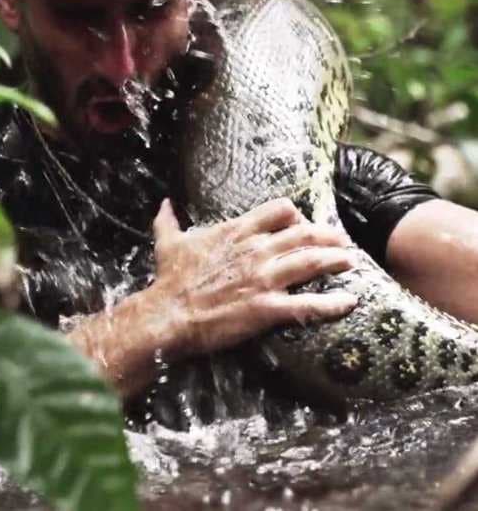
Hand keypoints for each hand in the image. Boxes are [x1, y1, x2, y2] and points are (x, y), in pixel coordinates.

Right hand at [152, 197, 357, 354]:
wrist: (167, 314)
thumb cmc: (170, 279)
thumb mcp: (168, 243)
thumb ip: (169, 221)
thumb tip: (164, 203)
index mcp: (237, 231)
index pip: (281, 210)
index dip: (297, 216)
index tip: (302, 224)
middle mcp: (256, 250)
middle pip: (306, 233)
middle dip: (329, 235)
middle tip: (342, 240)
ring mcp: (264, 278)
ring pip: (313, 261)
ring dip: (337, 260)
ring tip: (352, 261)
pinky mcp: (267, 308)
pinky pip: (308, 304)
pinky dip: (332, 303)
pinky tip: (349, 302)